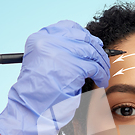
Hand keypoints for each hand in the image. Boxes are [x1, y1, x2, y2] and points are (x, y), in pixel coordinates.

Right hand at [0, 20, 109, 134]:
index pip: (68, 27)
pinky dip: (102, 74)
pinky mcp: (73, 67)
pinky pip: (94, 67)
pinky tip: (102, 81)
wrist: (30, 107)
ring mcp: (61, 53)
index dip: (84, 35)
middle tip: (103, 58)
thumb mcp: (42, 63)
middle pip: (83, 38)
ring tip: (104, 73)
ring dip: (101, 63)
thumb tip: (85, 45)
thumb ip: (59, 51)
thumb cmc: (37, 91)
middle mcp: (49, 41)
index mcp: (39, 38)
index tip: (92, 43)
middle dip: (96, 49)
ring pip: (91, 52)